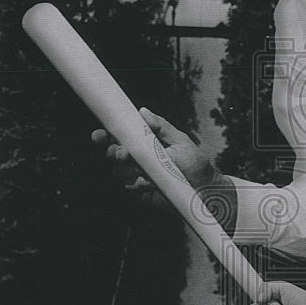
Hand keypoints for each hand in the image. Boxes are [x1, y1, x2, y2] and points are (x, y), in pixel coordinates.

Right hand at [91, 108, 216, 209]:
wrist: (205, 190)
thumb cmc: (195, 164)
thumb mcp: (180, 141)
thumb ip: (161, 127)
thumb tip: (143, 111)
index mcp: (144, 144)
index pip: (118, 137)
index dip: (105, 136)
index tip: (100, 134)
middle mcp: (137, 159)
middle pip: (113, 154)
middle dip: (115, 152)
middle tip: (125, 154)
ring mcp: (137, 176)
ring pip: (119, 171)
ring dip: (131, 169)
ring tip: (149, 170)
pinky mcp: (140, 192)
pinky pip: (129, 186)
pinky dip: (139, 183)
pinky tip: (152, 183)